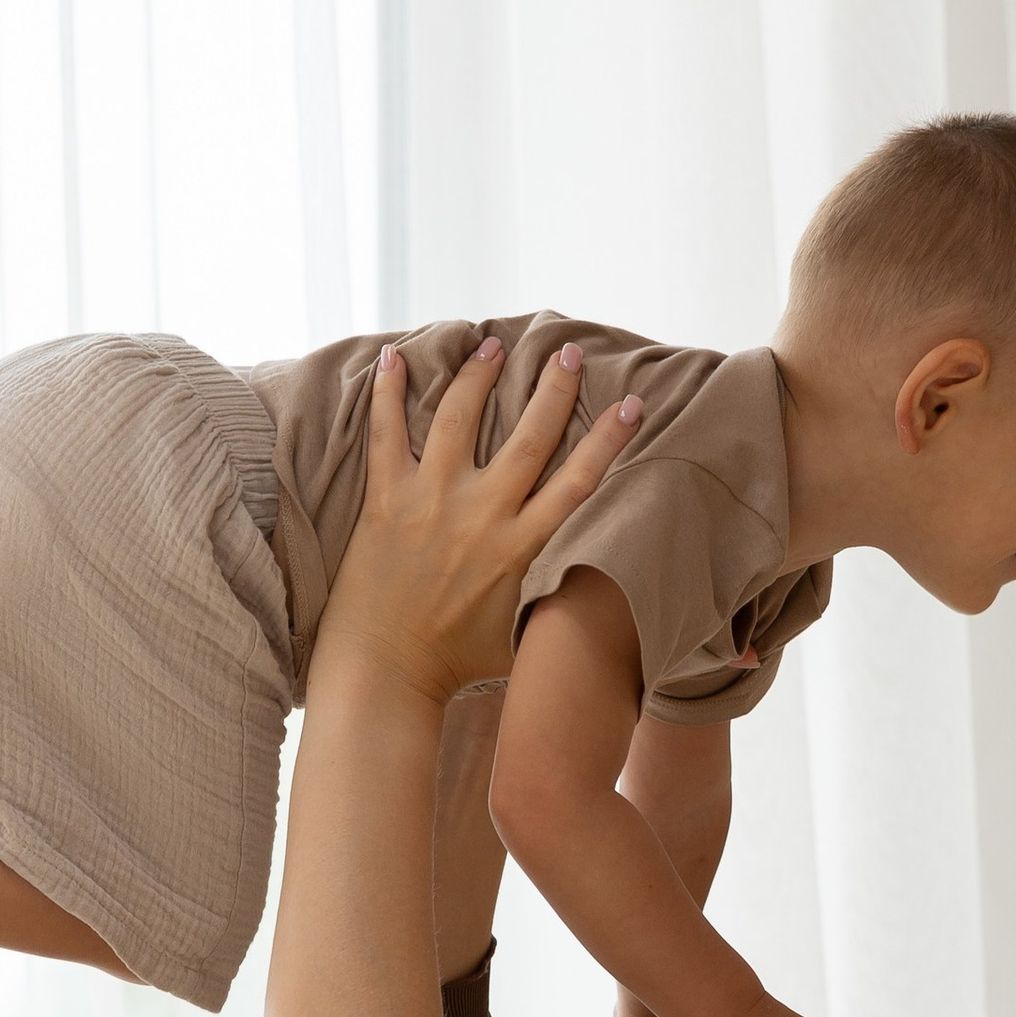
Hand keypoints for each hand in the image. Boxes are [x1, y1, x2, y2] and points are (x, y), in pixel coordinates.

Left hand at [312, 339, 642, 714]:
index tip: (631, 404)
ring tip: (493, 344)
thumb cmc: (452, 664)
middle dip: (554, 389)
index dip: (608, 439)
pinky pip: (387, 433)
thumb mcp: (520, 636)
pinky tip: (395, 358)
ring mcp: (431, 501)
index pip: (577, 482)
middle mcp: (482, 515)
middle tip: (568, 352)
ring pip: (462, 418)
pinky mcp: (386, 500)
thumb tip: (583, 585)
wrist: (384, 672)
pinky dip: (389, 393)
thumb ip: (548, 598)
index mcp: (520, 548)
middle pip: (528, 436)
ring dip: (479, 375)